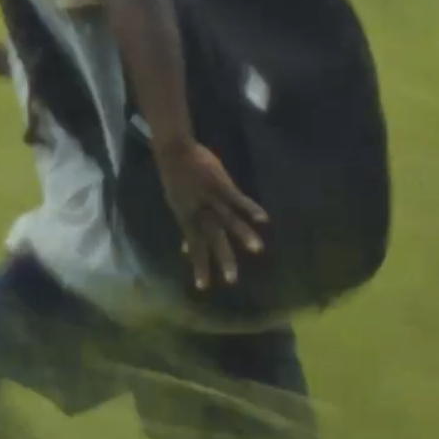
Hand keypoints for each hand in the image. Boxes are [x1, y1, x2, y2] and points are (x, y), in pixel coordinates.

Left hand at [160, 140, 271, 296]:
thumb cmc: (176, 180)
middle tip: (232, 281)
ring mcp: (211, 198)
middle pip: (213, 239)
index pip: (195, 247)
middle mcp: (200, 212)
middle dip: (223, 259)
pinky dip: (250, 208)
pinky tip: (264, 219)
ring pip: (228, 220)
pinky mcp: (221, 184)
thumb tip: (184, 250)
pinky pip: (237, 199)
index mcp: (188, 218)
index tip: (203, 287)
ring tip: (257, 250)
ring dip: (243, 235)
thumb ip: (186, 228)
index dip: (199, 266)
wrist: (174, 151)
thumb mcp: (177, 207)